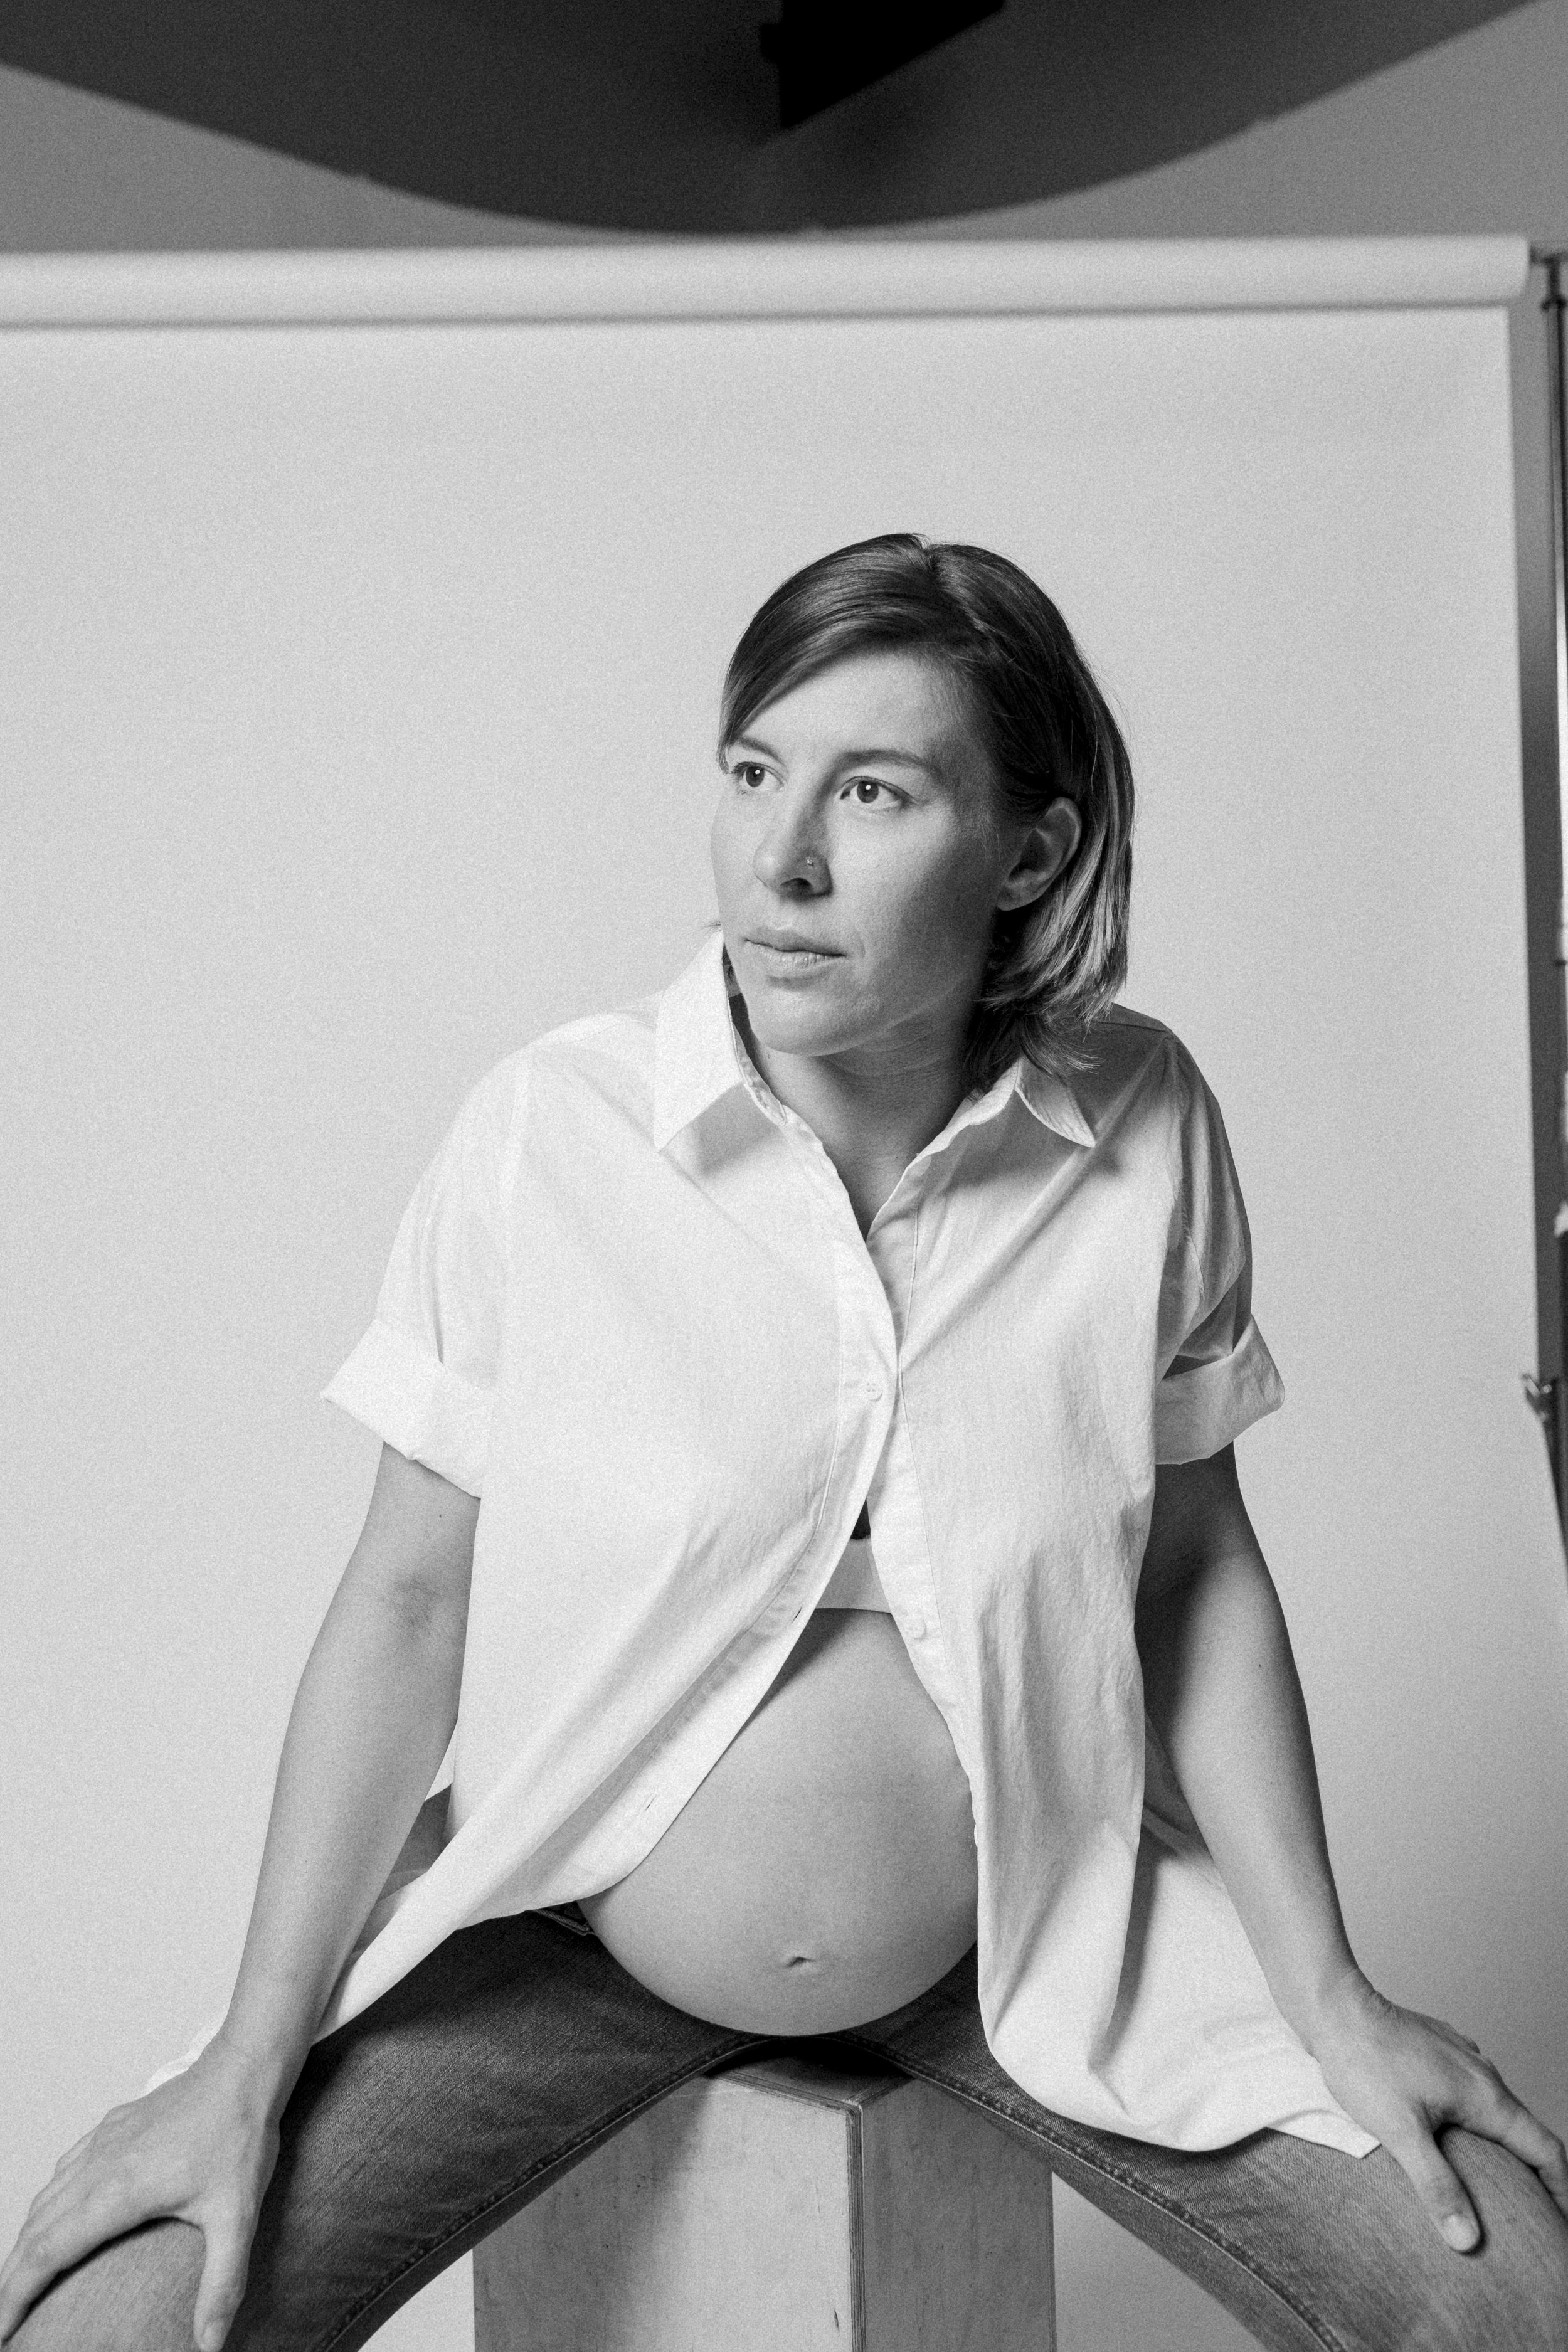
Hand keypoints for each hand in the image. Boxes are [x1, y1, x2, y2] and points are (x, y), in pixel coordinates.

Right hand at [0, 2034, 283, 2348]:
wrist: (246, 2067)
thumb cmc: (241, 2135)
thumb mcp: (238, 2216)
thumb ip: (223, 2282)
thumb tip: (212, 2343)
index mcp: (119, 2191)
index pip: (48, 2252)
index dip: (16, 2295)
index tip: (2, 2331)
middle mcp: (100, 2165)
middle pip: (35, 2230)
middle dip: (13, 2278)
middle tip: (5, 2319)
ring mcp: (104, 2141)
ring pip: (45, 2198)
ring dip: (26, 2241)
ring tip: (21, 2278)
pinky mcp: (114, 2125)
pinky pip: (64, 2169)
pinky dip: (46, 2202)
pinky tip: (53, 2214)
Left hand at [1309, 1969, 1567, 2251]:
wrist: (1335, 2007)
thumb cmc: (1364, 2063)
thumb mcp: (1400, 2133)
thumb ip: (1437, 2186)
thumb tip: (1468, 2239)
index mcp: (1486, 2096)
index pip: (1546, 2150)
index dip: (1560, 2191)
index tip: (1560, 2223)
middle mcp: (1483, 2074)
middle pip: (1526, 2132)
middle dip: (1533, 2175)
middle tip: (1529, 2215)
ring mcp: (1461, 2059)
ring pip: (1497, 2110)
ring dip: (1503, 2147)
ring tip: (1492, 2184)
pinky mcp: (1439, 2052)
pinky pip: (1471, 2093)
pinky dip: (1475, 2123)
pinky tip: (1451, 2138)